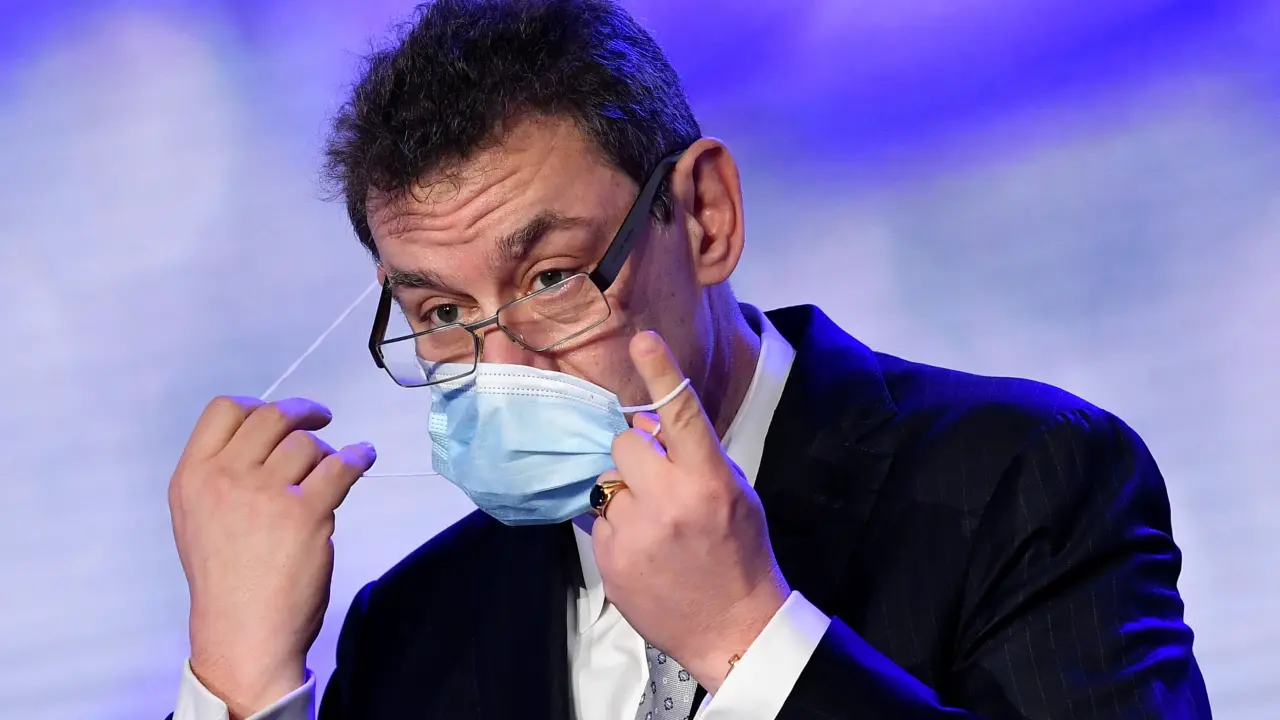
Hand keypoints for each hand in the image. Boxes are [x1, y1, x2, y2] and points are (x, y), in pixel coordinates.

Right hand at [168, 396, 374, 718]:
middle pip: (272, 417)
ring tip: (330, 471)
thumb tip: (267, 441)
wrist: (242, 634)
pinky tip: (364, 458)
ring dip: (326, 452)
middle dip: (302, 413)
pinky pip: (341, 466)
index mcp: (192, 478)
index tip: (279, 416)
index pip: (223, 410)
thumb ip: (221, 476)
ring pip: (308, 444)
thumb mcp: (197, 518)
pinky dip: (359, 457)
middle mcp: (224, 479)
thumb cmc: (225, 581)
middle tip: (320, 419)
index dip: (258, 405)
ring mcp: (264, 494)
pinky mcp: (304, 513)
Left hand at [592, 332, 789, 692]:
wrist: (734, 628)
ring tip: (654, 527)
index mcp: (709, 481)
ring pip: (607, 481)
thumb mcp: (736, 493)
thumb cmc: (741, 554)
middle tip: (658, 481)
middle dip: (637, 454)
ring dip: (625, 494)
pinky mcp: (609, 559)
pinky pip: (598, 519)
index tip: (642, 339)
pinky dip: (616, 527)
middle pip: (625, 441)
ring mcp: (634, 532)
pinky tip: (644, 551)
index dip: (660, 372)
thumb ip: (695, 455)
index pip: (681, 414)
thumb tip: (650, 423)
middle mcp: (669, 502)